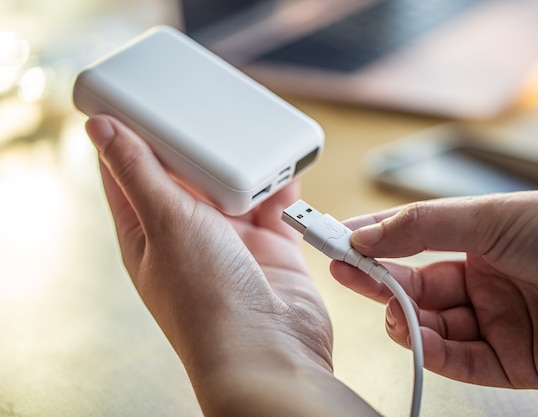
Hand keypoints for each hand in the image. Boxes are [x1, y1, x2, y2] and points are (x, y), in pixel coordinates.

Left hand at [85, 115, 379, 416]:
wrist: (270, 347)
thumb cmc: (207, 299)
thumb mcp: (165, 221)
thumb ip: (139, 172)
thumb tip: (101, 130)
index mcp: (149, 233)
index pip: (132, 175)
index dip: (135, 138)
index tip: (145, 104)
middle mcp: (189, 236)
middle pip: (190, 176)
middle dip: (201, 147)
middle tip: (211, 115)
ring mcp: (231, 243)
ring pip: (236, 189)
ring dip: (246, 168)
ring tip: (254, 145)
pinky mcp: (270, 248)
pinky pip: (275, 207)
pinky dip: (281, 190)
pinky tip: (285, 177)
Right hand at [330, 189, 537, 388]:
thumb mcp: (488, 216)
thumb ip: (421, 227)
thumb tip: (363, 233)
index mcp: (481, 242)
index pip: (413, 243)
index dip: (375, 242)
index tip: (337, 239)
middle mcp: (486, 283)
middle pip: (418, 287)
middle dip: (380, 280)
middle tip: (344, 271)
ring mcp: (498, 322)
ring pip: (434, 326)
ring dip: (405, 317)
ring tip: (388, 307)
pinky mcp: (513, 362)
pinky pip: (462, 360)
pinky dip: (433, 350)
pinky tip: (413, 335)